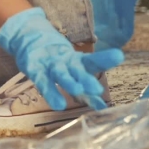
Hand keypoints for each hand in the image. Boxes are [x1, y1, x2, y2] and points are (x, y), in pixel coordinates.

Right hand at [0, 8, 124, 110]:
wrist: (30, 40)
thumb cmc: (57, 63)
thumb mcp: (72, 75)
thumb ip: (86, 92)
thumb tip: (103, 108)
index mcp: (76, 61)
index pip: (92, 60)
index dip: (105, 59)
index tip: (119, 56)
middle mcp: (65, 62)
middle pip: (77, 69)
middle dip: (87, 78)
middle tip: (98, 88)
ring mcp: (50, 65)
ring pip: (61, 74)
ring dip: (69, 82)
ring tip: (78, 90)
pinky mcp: (35, 70)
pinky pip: (43, 82)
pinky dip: (50, 92)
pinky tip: (58, 104)